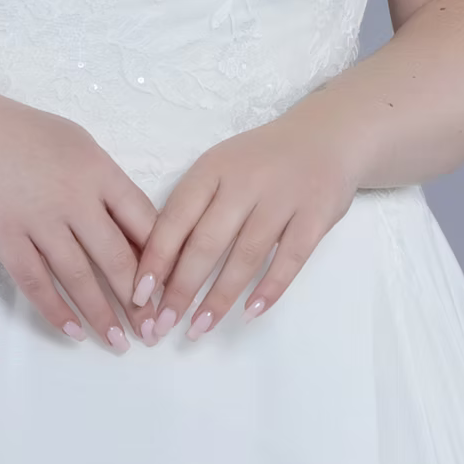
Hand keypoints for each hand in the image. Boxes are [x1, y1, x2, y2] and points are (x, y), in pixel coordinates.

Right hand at [0, 88, 160, 352]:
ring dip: (101, 315)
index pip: (144, 222)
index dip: (159, 260)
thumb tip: (134, 228)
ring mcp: (38, 219)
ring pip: (78, 277)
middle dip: (138, 302)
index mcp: (98, 170)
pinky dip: (56, 310)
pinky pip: (35, 282)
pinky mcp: (5, 237)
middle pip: (116, 258)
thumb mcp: (77, 143)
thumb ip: (105, 183)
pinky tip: (73, 331)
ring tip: (117, 342)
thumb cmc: (24, 133)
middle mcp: (74, 197)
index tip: (169, 288)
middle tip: (151, 331)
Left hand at [127, 108, 359, 343]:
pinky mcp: (316, 215)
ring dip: (219, 298)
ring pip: (245, 256)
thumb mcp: (221, 168)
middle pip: (207, 242)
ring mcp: (283, 198)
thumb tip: (158, 264)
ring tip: (199, 327)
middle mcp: (245, 181)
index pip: (176, 217)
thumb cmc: (260, 161)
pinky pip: (290, 259)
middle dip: (181, 288)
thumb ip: (193, 207)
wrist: (325, 136)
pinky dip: (269, 289)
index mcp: (212, 168)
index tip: (138, 295)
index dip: (156, 258)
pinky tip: (250, 313)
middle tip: (164, 324)